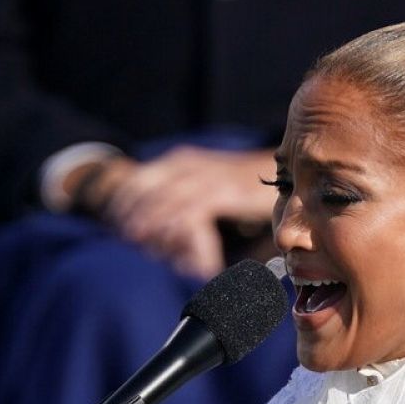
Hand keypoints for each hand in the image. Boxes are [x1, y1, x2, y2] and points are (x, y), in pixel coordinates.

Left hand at [100, 146, 276, 278]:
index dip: (124, 201)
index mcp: (182, 160)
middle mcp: (191, 164)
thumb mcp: (210, 186)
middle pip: (148, 187)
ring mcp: (209, 176)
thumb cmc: (248, 189)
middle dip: (132, 213)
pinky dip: (178, 227)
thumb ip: (186, 197)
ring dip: (150, 222)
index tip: (115, 224)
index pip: (140, 178)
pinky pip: (192, 209)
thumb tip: (163, 224)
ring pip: (166, 198)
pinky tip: (169, 241)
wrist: (290, 173)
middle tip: (124, 238)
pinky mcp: (226, 191)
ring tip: (138, 243)